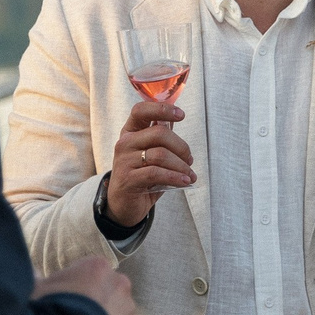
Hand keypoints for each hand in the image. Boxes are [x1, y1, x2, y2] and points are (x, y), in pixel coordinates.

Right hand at [37, 254, 136, 314]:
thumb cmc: (52, 310)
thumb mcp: (37, 290)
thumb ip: (38, 278)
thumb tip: (33, 272)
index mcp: (97, 266)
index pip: (87, 270)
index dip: (74, 283)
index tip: (64, 295)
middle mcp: (118, 283)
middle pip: (105, 288)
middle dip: (93, 299)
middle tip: (73, 313)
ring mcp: (127, 309)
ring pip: (114, 309)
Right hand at [105, 98, 193, 227]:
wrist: (124, 205)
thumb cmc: (141, 177)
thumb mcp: (150, 154)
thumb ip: (161, 138)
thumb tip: (175, 119)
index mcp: (130, 132)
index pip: (141, 111)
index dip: (162, 109)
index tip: (181, 115)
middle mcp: (124, 143)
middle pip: (159, 133)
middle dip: (181, 146)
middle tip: (190, 159)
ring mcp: (124, 161)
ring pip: (161, 155)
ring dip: (181, 166)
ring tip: (190, 175)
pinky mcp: (128, 179)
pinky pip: (157, 173)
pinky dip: (175, 177)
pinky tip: (184, 182)